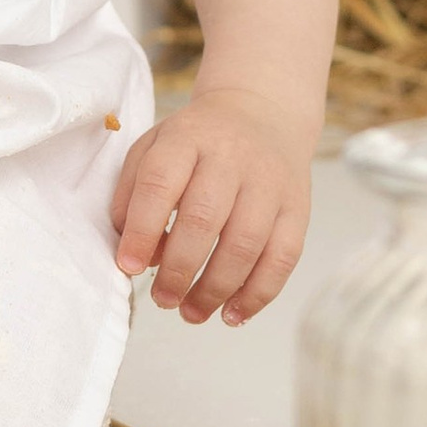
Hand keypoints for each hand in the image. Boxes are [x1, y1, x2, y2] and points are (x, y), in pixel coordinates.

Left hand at [112, 87, 310, 325]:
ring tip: (190, 312)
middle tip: (162, 299)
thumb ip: (133, 194)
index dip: (142, 231)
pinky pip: (282, 258)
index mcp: (187, 139)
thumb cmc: (198, 142)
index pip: (160, 184)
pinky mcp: (298, 208)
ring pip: (245, 244)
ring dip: (215, 289)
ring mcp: (269, 183)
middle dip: (179, 270)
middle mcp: (231, 157)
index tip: (128, 267)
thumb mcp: (155, 146)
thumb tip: (134, 254)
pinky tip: (233, 314)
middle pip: (204, 219)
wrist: (263, 112)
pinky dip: (257, 293)